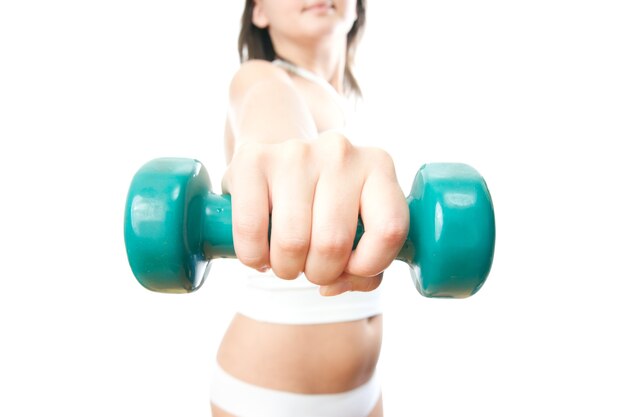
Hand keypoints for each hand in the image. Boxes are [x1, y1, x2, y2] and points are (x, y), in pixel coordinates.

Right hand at [221, 131, 408, 295]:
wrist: (276, 161)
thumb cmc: (324, 204)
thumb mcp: (356, 225)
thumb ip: (363, 267)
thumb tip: (332, 286)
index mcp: (378, 166)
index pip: (389, 230)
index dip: (369, 265)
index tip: (352, 268)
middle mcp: (340, 152)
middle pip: (333, 244)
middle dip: (320, 273)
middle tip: (311, 266)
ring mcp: (295, 153)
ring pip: (293, 242)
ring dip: (287, 268)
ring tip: (286, 260)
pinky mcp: (252, 160)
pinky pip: (251, 231)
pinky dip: (253, 257)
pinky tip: (260, 252)